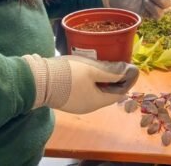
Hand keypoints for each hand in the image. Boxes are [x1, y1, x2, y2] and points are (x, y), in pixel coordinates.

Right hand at [22, 54, 138, 113]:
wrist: (37, 80)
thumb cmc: (68, 74)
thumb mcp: (93, 70)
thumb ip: (112, 72)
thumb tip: (129, 71)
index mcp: (97, 101)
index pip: (119, 94)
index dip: (128, 81)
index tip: (132, 69)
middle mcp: (88, 106)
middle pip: (108, 94)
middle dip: (116, 81)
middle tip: (121, 65)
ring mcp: (77, 104)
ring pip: (96, 92)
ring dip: (104, 81)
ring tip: (108, 66)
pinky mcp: (68, 99)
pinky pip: (86, 91)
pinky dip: (93, 83)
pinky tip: (91, 72)